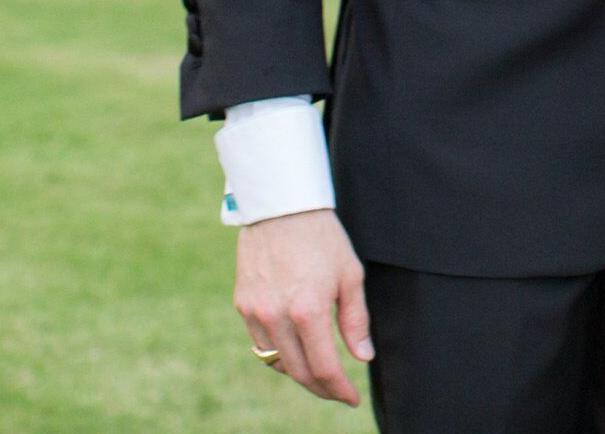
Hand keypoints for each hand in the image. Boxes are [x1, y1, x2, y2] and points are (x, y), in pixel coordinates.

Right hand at [235, 207, 369, 406]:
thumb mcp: (349, 275)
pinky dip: (279, 353)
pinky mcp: (242, 305)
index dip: (340, 389)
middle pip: (299, 372)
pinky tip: (295, 349)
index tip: (351, 399)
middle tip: (338, 392)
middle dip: (321, 388)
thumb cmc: (321, 237)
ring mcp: (255, 312)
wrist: (280, 205)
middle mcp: (277, 317)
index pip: (324, 368)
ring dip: (299, 373)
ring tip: (319, 372)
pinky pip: (260, 343)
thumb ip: (355, 320)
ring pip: (276, 362)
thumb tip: (362, 357)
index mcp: (308, 311)